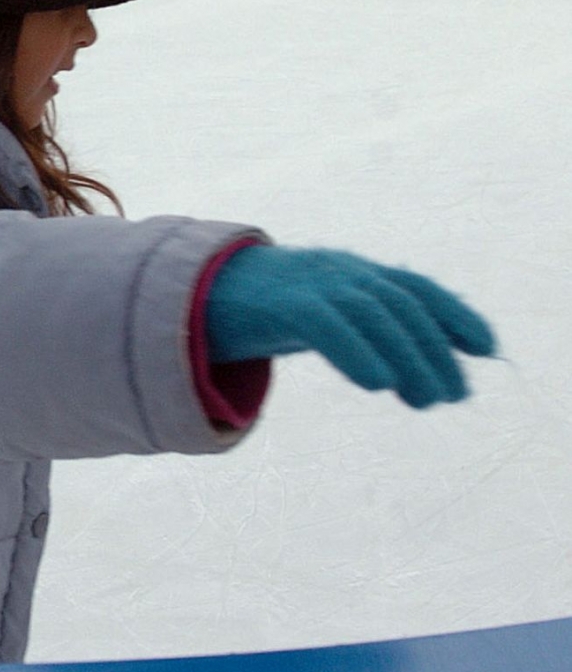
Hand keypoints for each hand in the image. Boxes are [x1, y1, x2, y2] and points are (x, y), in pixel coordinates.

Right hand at [205, 246, 495, 408]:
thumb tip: (398, 372)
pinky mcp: (280, 301)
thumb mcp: (311, 315)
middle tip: (453, 396)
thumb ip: (352, 332)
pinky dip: (357, 351)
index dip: (455, 314)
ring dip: (408, 358)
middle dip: (435, 351)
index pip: (414, 287)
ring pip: (374, 313)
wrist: (183, 292)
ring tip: (427, 401)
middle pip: (402, 306)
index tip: (487, 348)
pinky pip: (327, 323)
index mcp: (347, 271)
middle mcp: (336, 270)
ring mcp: (308, 281)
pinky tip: (378, 384)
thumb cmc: (252, 311)